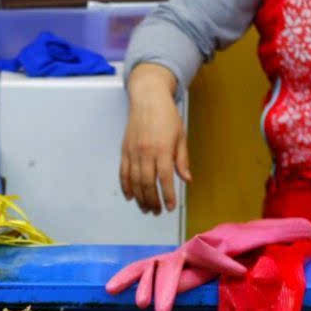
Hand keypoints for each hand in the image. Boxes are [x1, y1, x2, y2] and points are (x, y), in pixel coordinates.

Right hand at [119, 66, 189, 214]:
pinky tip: (130, 196)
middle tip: (157, 212)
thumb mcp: (180, 136)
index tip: (170, 207)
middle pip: (148, 183)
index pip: (165, 178)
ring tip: (146, 208)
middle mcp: (146, 152)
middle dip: (153, 201)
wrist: (148, 98)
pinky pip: (124, 172)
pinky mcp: (125, 150)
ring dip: (140, 197)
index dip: (168, 195)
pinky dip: (126, 186)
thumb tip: (187, 179)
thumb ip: (182, 159)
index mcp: (162, 148)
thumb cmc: (167, 116)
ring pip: (135, 181)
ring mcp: (133, 151)